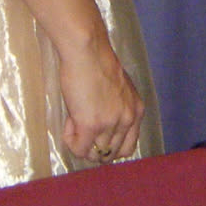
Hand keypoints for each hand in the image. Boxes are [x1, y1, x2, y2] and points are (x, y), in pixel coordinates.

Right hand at [57, 36, 144, 163]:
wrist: (86, 50)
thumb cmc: (96, 63)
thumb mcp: (117, 90)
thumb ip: (115, 109)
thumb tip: (100, 128)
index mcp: (136, 111)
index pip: (128, 148)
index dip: (109, 147)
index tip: (96, 137)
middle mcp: (127, 120)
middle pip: (111, 154)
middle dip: (94, 148)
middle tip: (81, 131)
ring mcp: (110, 124)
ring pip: (94, 154)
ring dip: (81, 142)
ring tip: (74, 120)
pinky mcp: (91, 125)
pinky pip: (79, 148)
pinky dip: (70, 140)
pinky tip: (69, 121)